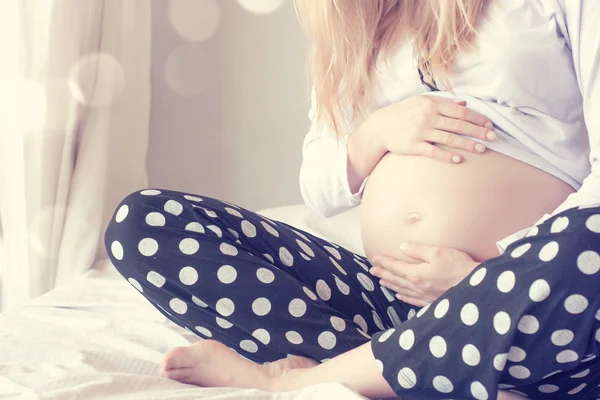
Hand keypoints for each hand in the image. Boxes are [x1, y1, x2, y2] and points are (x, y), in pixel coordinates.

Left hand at [370, 243, 479, 306]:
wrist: (476, 287)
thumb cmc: (458, 266)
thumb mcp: (438, 252)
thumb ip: (418, 250)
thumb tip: (402, 248)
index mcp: (417, 274)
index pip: (395, 267)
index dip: (384, 262)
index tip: (374, 258)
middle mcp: (417, 287)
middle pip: (396, 279)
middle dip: (383, 274)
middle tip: (372, 270)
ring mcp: (424, 296)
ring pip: (402, 290)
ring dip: (390, 284)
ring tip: (381, 281)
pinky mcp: (432, 302)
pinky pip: (413, 300)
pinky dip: (403, 297)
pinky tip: (399, 295)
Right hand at [371, 96, 495, 163]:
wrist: (380, 126)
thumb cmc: (402, 113)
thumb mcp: (420, 102)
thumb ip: (442, 102)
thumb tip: (464, 103)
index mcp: (431, 104)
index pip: (460, 111)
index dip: (477, 118)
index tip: (489, 124)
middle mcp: (428, 117)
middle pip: (459, 125)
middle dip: (478, 131)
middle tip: (492, 137)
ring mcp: (421, 132)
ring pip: (450, 138)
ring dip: (468, 144)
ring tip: (482, 150)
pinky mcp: (414, 146)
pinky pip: (434, 152)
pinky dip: (446, 156)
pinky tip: (458, 159)